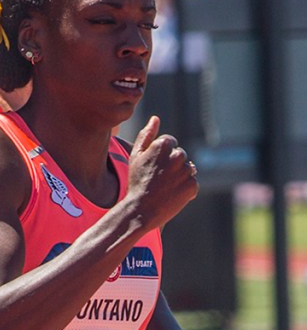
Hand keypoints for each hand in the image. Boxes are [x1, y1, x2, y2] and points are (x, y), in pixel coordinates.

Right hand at [127, 116, 198, 231]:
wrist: (140, 210)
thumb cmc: (136, 182)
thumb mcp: (136, 157)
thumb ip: (146, 135)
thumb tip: (155, 118)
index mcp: (164, 144)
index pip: (171, 143)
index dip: (161, 157)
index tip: (153, 169)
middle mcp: (178, 155)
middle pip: (180, 156)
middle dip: (172, 166)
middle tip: (158, 181)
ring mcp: (186, 171)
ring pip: (187, 170)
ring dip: (179, 178)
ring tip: (165, 189)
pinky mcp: (192, 185)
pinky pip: (192, 184)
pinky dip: (184, 190)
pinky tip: (171, 196)